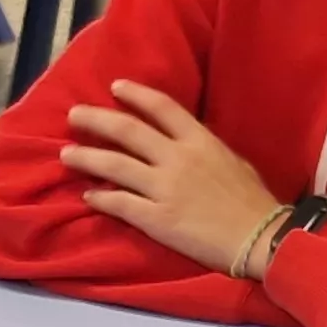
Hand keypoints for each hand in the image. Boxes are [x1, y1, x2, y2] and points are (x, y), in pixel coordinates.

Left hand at [59, 79, 285, 274]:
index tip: (115, 87)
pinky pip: (119, 203)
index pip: (161, 107)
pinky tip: (87, 195)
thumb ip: (203, 147)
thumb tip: (182, 140)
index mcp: (199, 140)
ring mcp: (164, 189)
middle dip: (96, 120)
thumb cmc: (252, 200)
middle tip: (73, 115)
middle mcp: (177, 159)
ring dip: (86, 157)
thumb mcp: (232, 160)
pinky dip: (100, 197)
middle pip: (127, 131)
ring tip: (66, 154)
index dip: (135, 94)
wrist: (260, 238)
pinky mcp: (157, 219)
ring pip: (114, 165)